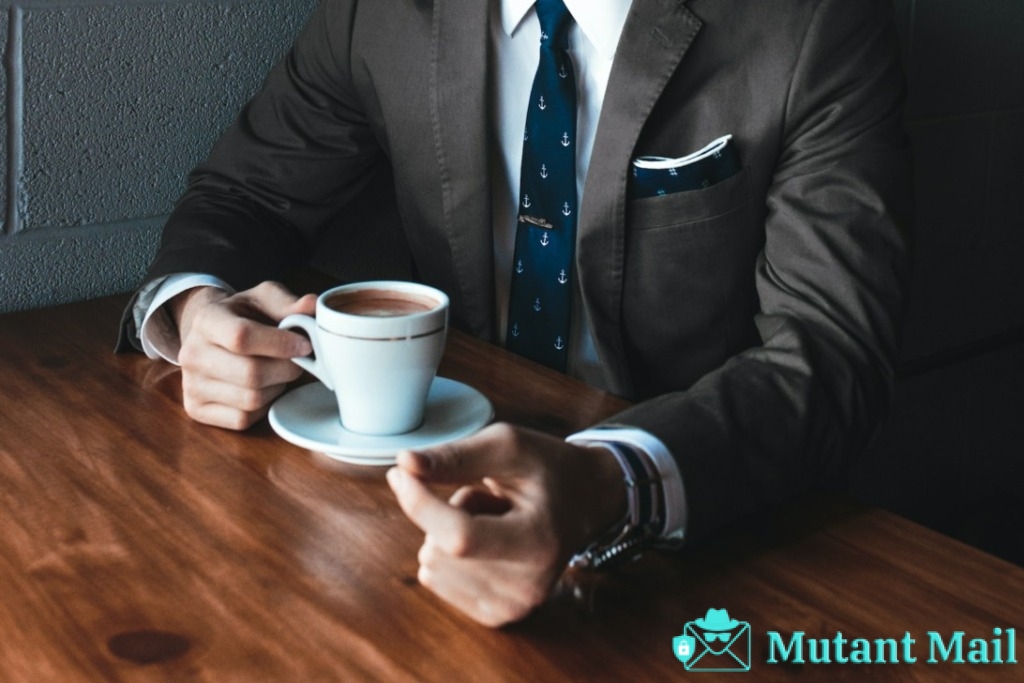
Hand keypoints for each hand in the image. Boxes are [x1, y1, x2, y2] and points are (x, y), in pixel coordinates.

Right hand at [172, 281, 316, 429]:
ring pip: (251, 399)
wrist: (212, 335)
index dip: (280, 344)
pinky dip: (263, 407)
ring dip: (276, 387)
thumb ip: (288, 303)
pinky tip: (264, 388)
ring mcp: (191, 385)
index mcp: (206, 319)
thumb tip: (312, 306)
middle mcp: (191, 353)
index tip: (305, 345)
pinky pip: (243, 418)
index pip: (242, 336)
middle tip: (298, 361)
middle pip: (251, 373)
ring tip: (278, 372)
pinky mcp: (196, 410)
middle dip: (286, 369)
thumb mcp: (264, 299)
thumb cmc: (245, 316)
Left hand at [386, 423, 625, 626]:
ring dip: (450, 533)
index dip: (420, 504)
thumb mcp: (509, 446)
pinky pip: (436, 581)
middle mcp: (529, 586)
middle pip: (438, 550)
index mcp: (539, 542)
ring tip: (494, 519)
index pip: (459, 536)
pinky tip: (489, 542)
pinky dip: (450, 556)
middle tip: (492, 501)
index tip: (401, 473)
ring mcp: (514, 607)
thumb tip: (404, 464)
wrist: (588, 500)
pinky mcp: (497, 616)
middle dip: (449, 512)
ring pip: (432, 565)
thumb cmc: (548, 468)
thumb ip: (456, 456)